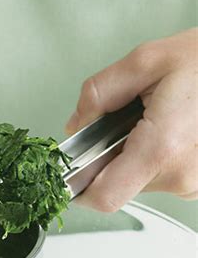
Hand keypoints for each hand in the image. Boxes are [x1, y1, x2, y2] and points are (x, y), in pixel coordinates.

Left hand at [65, 28, 197, 210]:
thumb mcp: (147, 61)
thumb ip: (99, 93)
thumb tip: (76, 122)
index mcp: (162, 147)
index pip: (104, 197)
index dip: (81, 190)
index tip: (73, 176)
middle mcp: (181, 174)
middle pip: (119, 186)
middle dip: (111, 158)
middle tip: (127, 123)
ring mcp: (195, 183)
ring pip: (141, 181)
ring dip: (136, 155)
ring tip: (158, 120)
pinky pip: (163, 177)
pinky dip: (156, 157)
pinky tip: (172, 131)